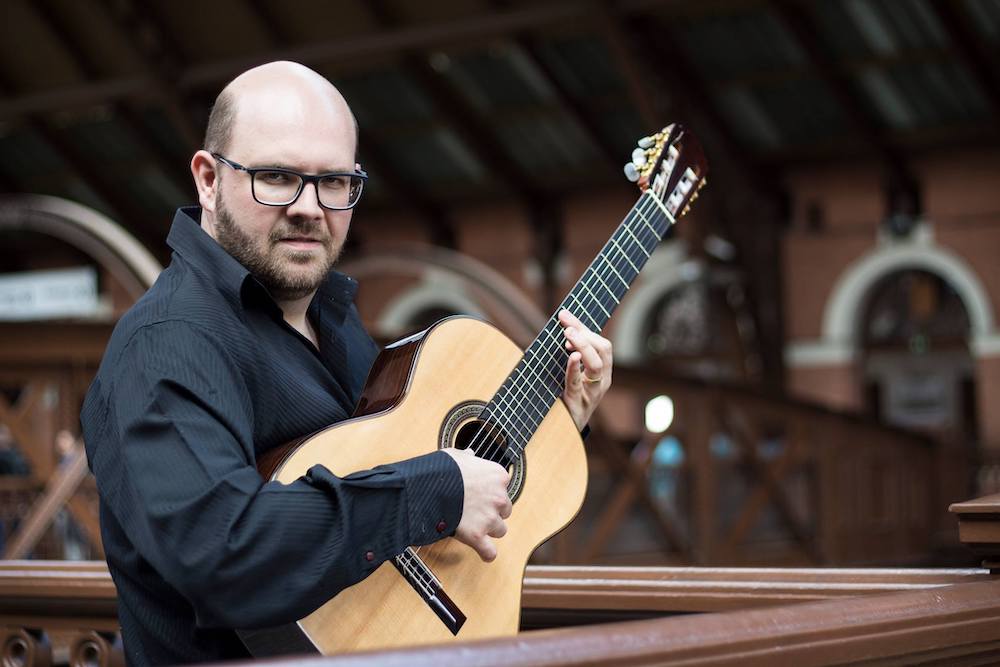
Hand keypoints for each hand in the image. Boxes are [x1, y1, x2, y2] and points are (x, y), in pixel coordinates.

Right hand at [442, 447, 511, 561]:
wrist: (427, 486)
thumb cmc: (440, 468)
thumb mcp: (456, 455)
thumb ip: (467, 457)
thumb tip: (470, 455)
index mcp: (497, 476)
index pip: (503, 487)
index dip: (490, 492)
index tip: (479, 493)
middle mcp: (499, 497)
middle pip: (505, 510)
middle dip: (493, 512)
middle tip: (475, 510)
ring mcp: (489, 518)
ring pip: (500, 530)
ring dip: (489, 530)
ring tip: (474, 527)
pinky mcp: (477, 536)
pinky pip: (490, 552)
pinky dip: (486, 553)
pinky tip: (483, 552)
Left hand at [558, 309, 612, 429]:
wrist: (566, 431)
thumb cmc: (569, 399)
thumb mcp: (573, 375)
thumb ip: (571, 356)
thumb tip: (563, 330)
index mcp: (603, 371)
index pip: (601, 343)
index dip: (585, 327)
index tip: (565, 315)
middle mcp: (602, 380)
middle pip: (604, 349)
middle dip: (585, 333)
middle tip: (566, 325)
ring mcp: (593, 392)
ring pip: (597, 364)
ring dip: (583, 346)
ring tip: (568, 335)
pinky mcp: (579, 403)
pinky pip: (578, 383)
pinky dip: (574, 368)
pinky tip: (570, 356)